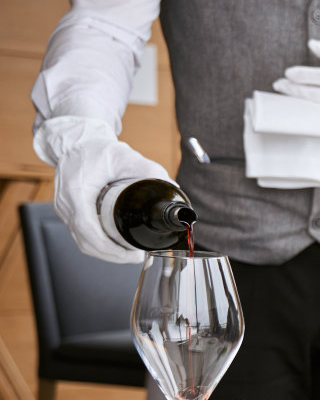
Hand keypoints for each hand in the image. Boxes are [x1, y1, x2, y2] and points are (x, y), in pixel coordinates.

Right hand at [32, 115, 168, 263]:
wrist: (76, 142)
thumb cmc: (97, 149)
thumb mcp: (126, 156)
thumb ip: (150, 170)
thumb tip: (174, 186)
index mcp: (76, 191)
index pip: (88, 229)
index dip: (110, 247)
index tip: (132, 253)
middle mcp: (66, 204)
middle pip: (86, 242)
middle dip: (112, 255)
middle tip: (137, 257)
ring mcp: (64, 210)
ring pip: (83, 243)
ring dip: (106, 254)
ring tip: (130, 255)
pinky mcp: (68, 212)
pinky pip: (81, 236)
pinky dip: (98, 246)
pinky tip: (116, 247)